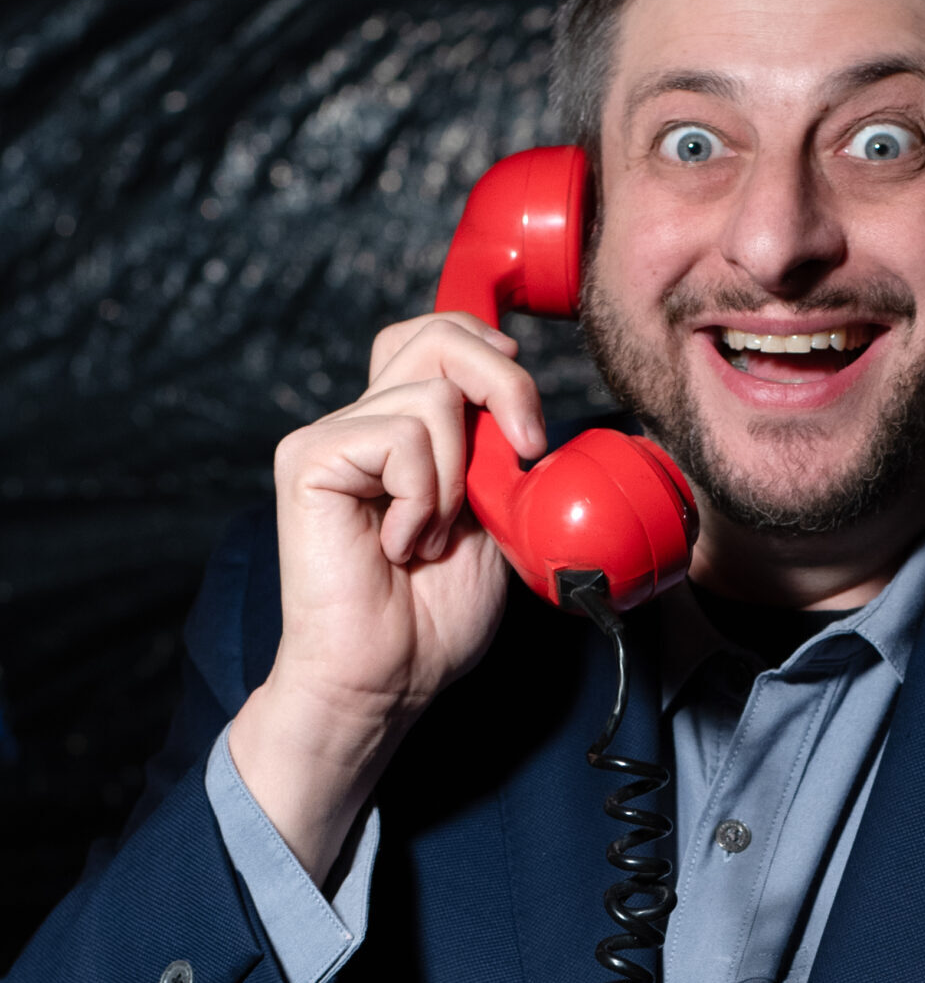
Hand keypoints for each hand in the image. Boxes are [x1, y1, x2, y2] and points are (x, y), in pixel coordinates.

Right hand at [228, 312, 548, 883]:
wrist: (388, 677)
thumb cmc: (437, 611)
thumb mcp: (497, 512)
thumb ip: (499, 450)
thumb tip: (524, 406)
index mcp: (407, 427)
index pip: (442, 334)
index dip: (491, 349)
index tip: (527, 414)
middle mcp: (365, 418)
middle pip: (438, 334)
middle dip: (503, 382)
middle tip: (523, 448)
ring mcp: (332, 435)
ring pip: (433, 395)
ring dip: (457, 475)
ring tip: (431, 535)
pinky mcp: (310, 460)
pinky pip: (401, 437)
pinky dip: (422, 495)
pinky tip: (400, 544)